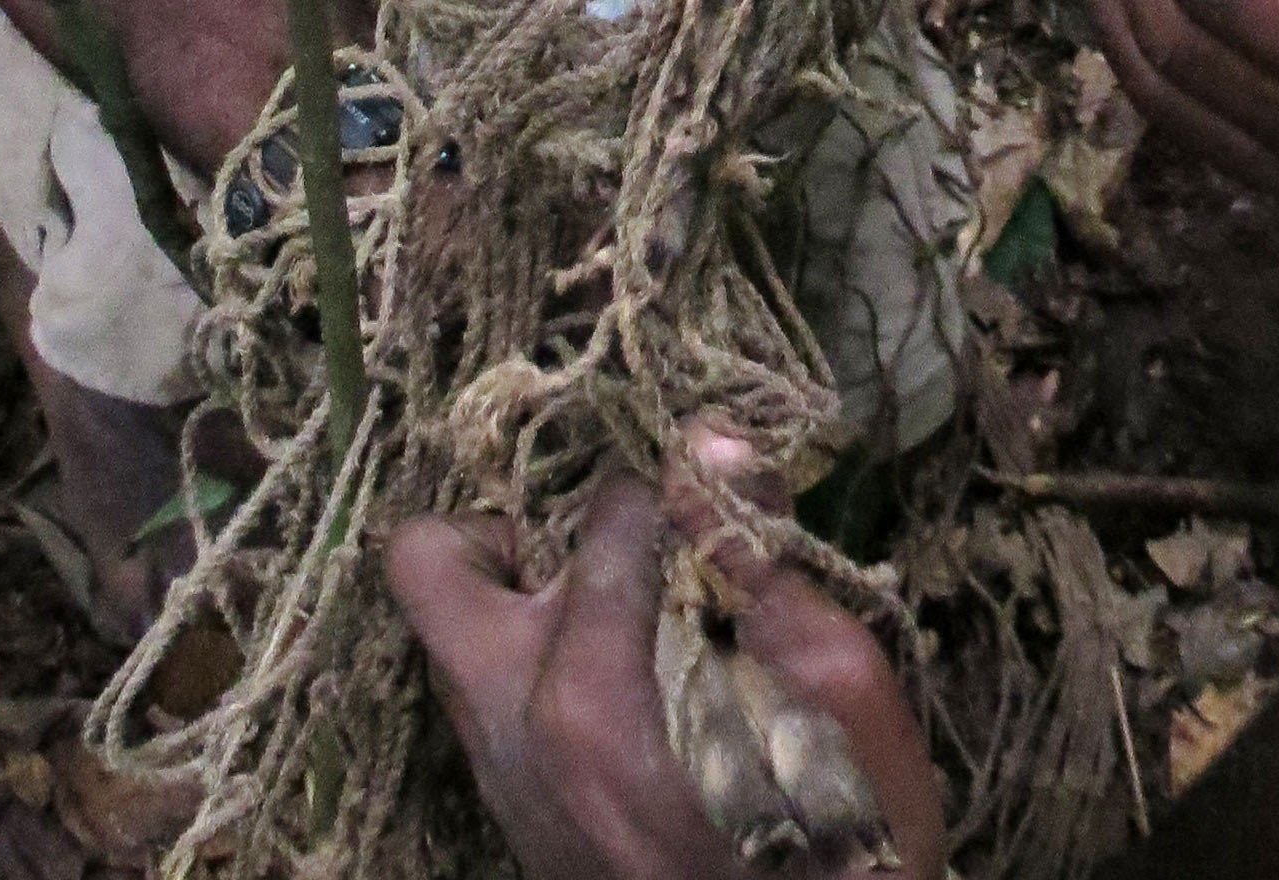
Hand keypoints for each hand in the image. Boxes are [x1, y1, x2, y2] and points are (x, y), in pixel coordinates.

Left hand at [388, 454, 945, 879]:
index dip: (673, 495)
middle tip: (605, 553)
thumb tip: (712, 439)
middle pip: (434, 558)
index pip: (608, 513)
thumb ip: (770, 562)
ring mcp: (496, 772)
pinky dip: (534, 663)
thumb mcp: (844, 697)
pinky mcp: (502, 808)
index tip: (709, 518)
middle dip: (516, 527)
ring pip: (450, 627)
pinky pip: (480, 694)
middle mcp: (513, 724)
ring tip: (617, 614)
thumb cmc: (836, 842)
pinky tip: (620, 686)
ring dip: (521, 597)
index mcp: (593, 691)